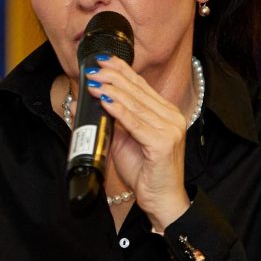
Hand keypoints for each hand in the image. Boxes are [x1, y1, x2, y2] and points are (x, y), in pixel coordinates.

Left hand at [86, 56, 191, 231]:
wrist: (162, 201)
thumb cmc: (145, 173)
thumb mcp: (125, 142)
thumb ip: (113, 122)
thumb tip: (88, 104)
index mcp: (166, 113)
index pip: (141, 86)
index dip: (122, 70)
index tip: (103, 60)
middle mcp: (171, 117)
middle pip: (138, 91)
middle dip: (113, 76)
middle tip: (93, 68)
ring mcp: (170, 129)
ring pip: (136, 104)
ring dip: (112, 90)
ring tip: (93, 82)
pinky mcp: (163, 143)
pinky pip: (136, 123)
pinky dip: (119, 111)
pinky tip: (106, 101)